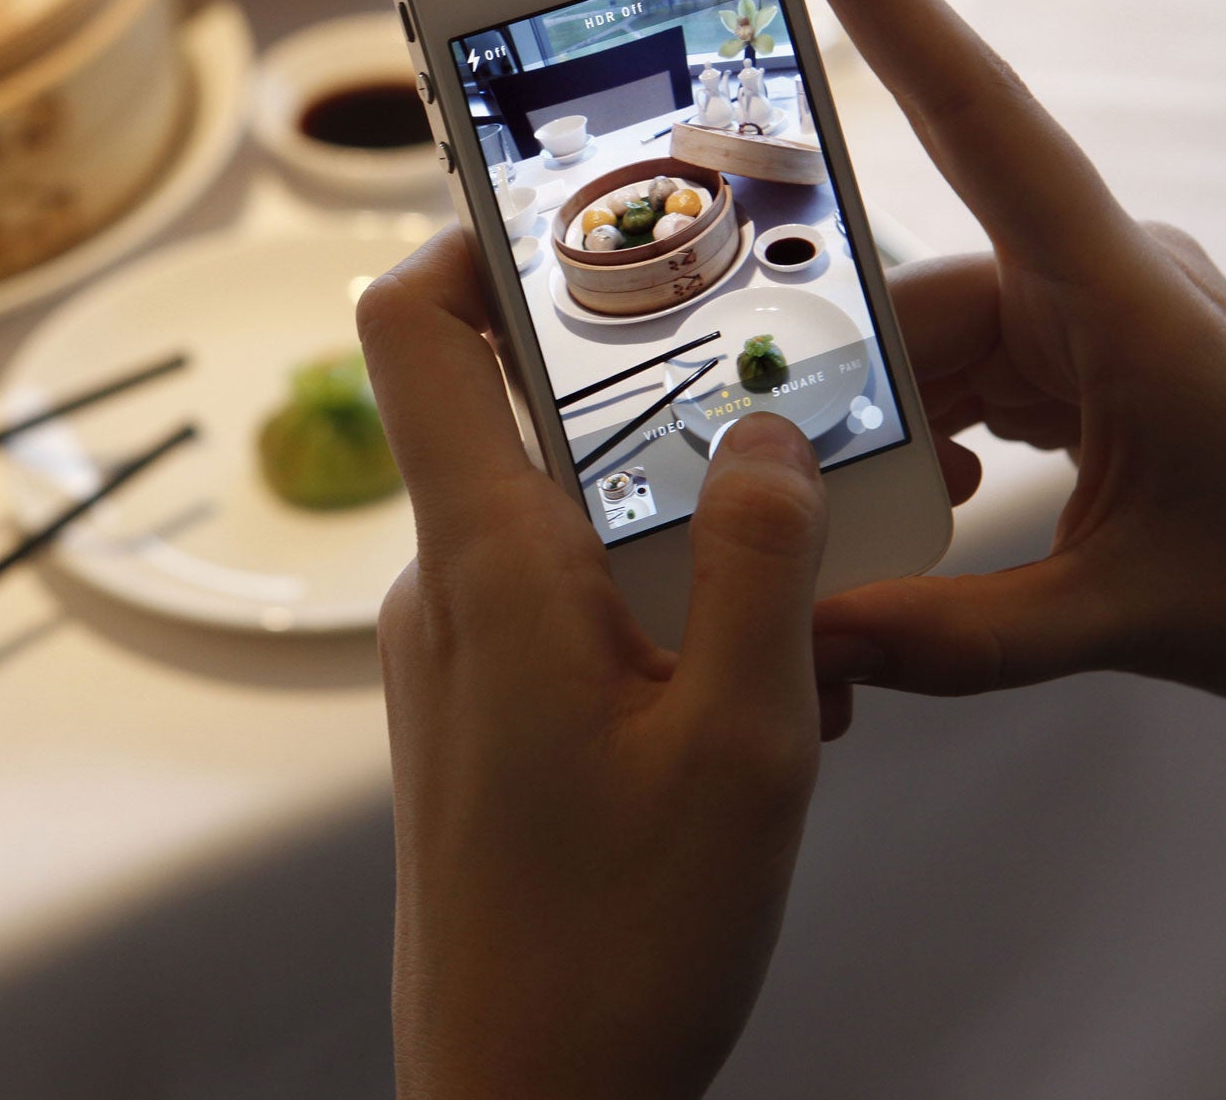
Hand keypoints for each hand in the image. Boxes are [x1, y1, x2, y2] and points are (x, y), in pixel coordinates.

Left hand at [357, 228, 829, 1099]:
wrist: (523, 1098)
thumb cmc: (616, 945)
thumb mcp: (742, 746)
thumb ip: (758, 565)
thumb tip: (763, 432)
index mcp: (489, 562)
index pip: (414, 330)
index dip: (470, 240)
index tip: (572, 213)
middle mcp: (450, 585)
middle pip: (525, 415)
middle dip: (658, 401)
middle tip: (792, 421)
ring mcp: (457, 650)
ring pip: (569, 519)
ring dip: (684, 529)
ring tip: (811, 601)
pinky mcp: (481, 710)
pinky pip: (570, 605)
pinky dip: (662, 609)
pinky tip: (765, 694)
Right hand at [754, 0, 1225, 722]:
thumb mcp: (1137, 618)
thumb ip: (956, 633)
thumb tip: (804, 627)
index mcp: (1117, 291)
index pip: (969, 103)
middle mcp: (1092, 277)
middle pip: (906, 285)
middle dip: (829, 369)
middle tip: (768, 459)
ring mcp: (1088, 320)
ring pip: (924, 342)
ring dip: (884, 431)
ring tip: (865, 530)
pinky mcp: (1086, 365)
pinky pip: (964, 378)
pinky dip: (926, 444)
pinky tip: (935, 512)